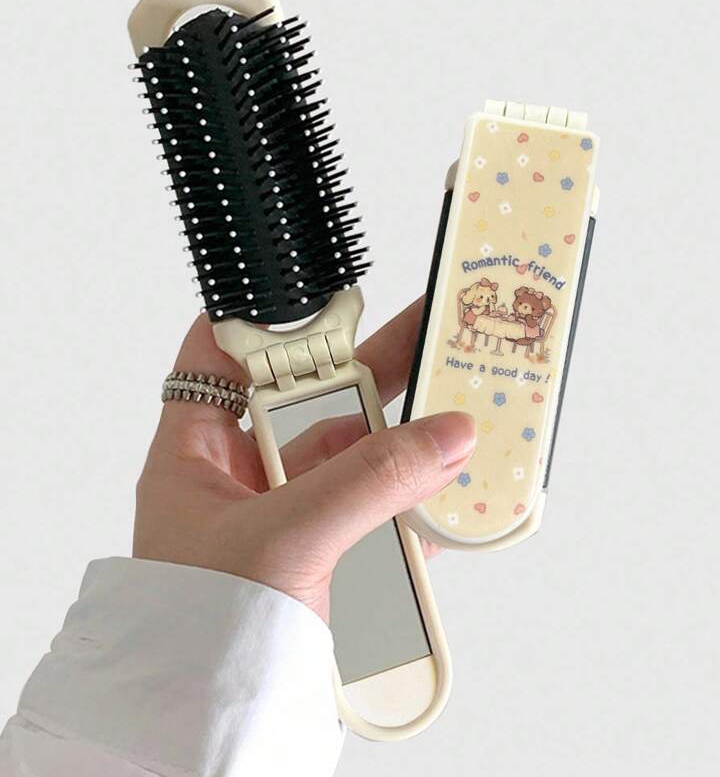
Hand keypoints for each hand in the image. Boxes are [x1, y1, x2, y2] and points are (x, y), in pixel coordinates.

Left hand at [133, 299, 475, 620]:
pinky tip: (443, 505)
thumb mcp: (285, 542)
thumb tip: (446, 435)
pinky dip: (408, 508)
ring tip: (452, 425)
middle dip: (368, 376)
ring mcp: (282, 517)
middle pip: (305, 400)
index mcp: (196, 455)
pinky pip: (370, 512)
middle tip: (428, 338)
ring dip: (398, 448)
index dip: (265, 319)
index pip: (218, 357)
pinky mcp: (320, 557)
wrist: (202, 741)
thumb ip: (369, 483)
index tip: (326, 294)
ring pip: (348, 457)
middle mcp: (238, 477)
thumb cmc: (197, 641)